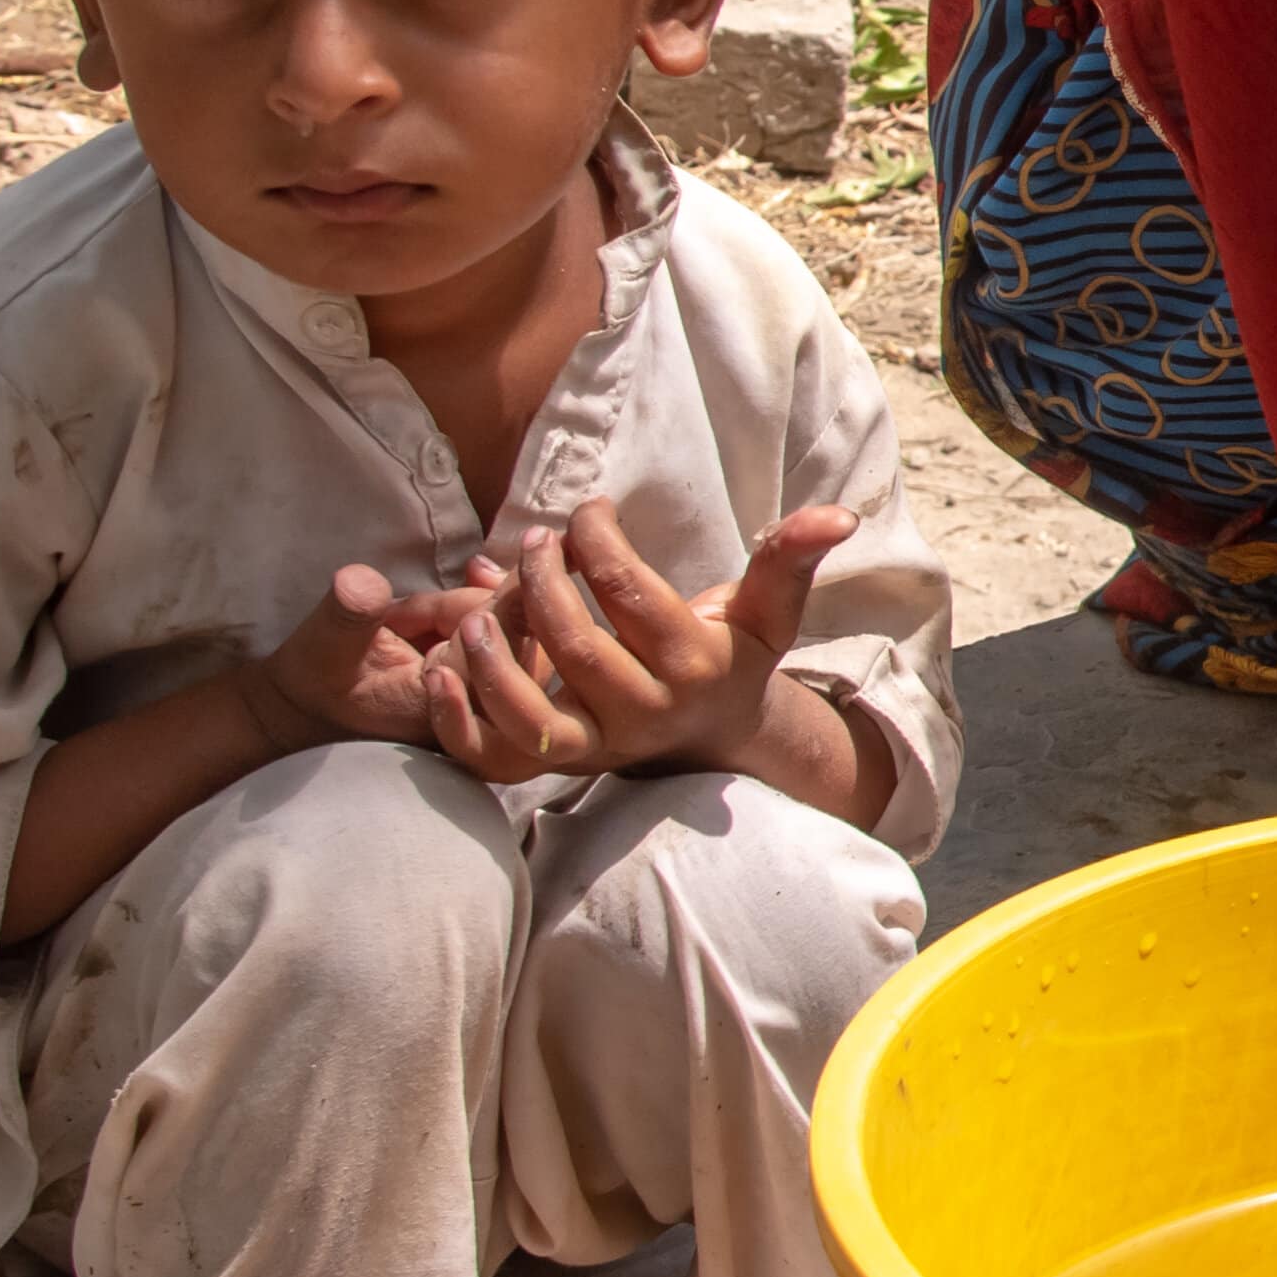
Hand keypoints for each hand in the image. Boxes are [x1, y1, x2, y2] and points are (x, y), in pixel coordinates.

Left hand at [387, 510, 854, 791]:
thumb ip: (790, 559)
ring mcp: (599, 745)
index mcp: (692, 664)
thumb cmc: (730, 656)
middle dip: (545, 585)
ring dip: (494, 657)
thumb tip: (840, 513)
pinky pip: (497, 754)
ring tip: (477, 604)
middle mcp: (644, 712)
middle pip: (579, 648)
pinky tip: (437, 668)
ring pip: (532, 714)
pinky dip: (458, 717)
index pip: (630, 594)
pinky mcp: (558, 765)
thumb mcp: (765, 610)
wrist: (712, 735)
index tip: (588, 511)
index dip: (598, 540)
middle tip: (533, 543)